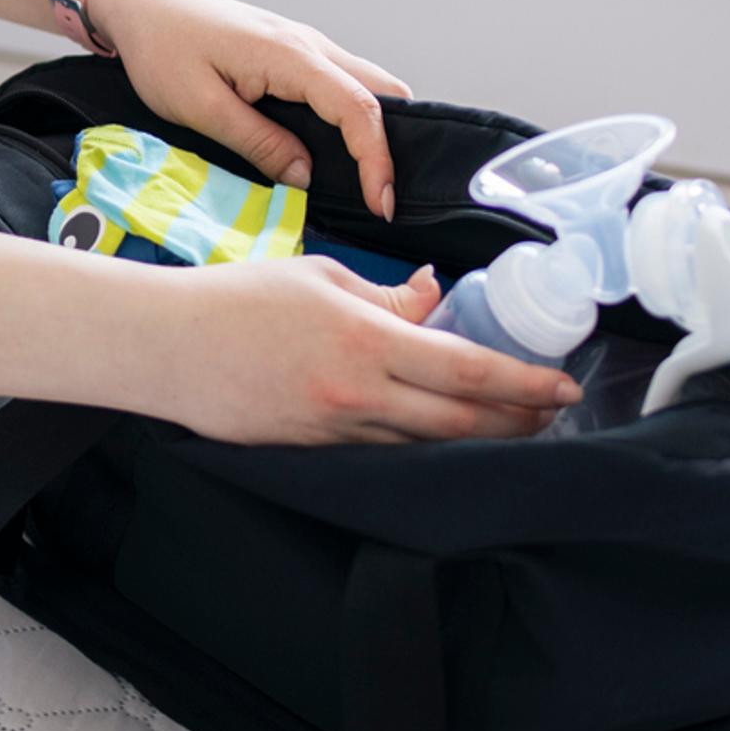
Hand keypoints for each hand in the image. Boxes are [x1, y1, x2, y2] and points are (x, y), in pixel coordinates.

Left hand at [77, 0, 410, 216]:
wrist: (144, 3)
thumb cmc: (163, 48)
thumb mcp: (200, 107)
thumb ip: (257, 143)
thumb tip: (306, 176)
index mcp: (290, 56)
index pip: (358, 108)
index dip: (377, 159)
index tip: (381, 203)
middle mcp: (310, 45)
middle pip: (383, 90)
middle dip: (393, 144)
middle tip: (379, 196)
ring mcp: (306, 46)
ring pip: (367, 86)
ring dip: (374, 131)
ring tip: (363, 181)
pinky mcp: (295, 54)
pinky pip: (341, 85)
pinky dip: (353, 118)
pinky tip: (335, 150)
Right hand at [158, 255, 575, 444]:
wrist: (165, 346)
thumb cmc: (235, 300)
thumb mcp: (320, 278)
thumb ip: (387, 297)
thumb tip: (436, 298)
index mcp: (365, 340)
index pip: (467, 369)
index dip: (523, 383)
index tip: (564, 386)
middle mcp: (357, 394)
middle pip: (460, 423)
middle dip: (515, 422)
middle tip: (551, 414)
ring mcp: (335, 431)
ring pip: (424, 446)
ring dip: (473, 438)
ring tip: (509, 425)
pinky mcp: (312, 452)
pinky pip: (381, 452)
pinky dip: (419, 446)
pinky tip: (438, 438)